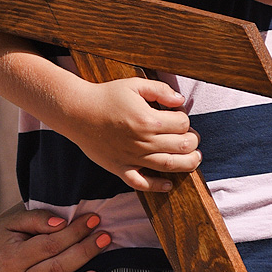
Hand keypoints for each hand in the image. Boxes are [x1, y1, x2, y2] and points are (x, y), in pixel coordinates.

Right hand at [0, 205, 111, 271]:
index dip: (74, 232)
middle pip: (56, 269)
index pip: (50, 245)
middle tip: (106, 237)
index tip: (94, 220)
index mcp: (11, 256)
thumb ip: (38, 218)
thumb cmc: (11, 230)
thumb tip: (61, 224)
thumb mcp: (17, 217)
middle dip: (84, 252)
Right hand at [64, 77, 199, 192]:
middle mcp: (143, 141)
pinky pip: (142, 183)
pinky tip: (168, 184)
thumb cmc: (106, 96)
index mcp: (148, 120)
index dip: (185, 119)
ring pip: (169, 166)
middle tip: (193, 139)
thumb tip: (180, 101)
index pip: (182, 124)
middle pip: (182, 146)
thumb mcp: (134, 84)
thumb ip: (160, 90)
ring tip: (194, 159)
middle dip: (193, 142)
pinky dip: (157, 186)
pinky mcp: (120, 168)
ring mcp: (132, 157)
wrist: (77, 112)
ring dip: (188, 164)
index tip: (180, 117)